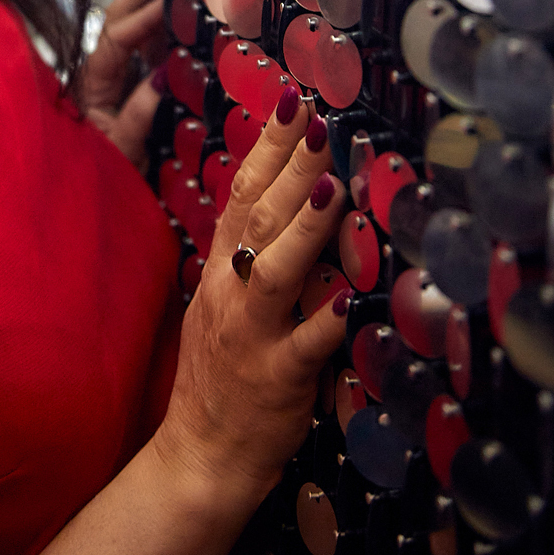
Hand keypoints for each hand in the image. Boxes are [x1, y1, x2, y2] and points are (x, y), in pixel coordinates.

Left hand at [80, 0, 167, 167]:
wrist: (80, 208)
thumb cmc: (97, 182)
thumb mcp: (122, 154)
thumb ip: (139, 115)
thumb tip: (161, 74)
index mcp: (91, 85)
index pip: (117, 38)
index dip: (144, 15)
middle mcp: (97, 74)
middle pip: (118, 18)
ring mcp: (111, 80)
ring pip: (131, 30)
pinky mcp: (125, 90)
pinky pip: (143, 50)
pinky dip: (161, 26)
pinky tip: (177, 7)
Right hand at [157, 86, 346, 505]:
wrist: (199, 453)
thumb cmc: (221, 374)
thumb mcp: (223, 300)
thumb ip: (251, 253)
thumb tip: (292, 197)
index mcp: (221, 270)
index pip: (241, 194)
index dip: (266, 148)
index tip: (292, 101)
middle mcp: (231, 293)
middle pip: (258, 219)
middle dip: (290, 166)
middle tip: (318, 119)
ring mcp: (251, 335)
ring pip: (275, 271)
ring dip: (305, 228)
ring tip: (333, 186)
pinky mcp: (275, 378)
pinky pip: (304, 346)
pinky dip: (328, 320)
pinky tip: (354, 297)